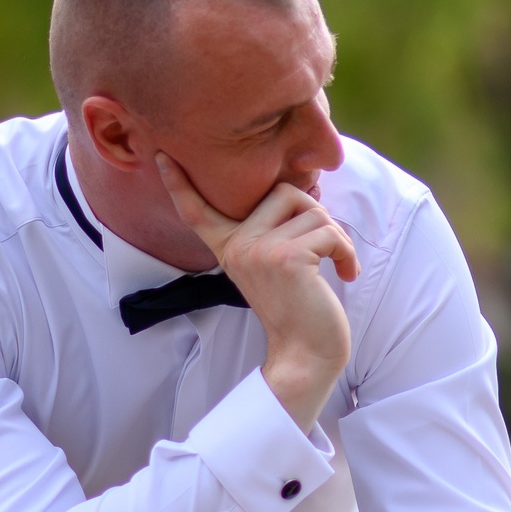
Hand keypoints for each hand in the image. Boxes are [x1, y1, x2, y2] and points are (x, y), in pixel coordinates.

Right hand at [156, 152, 357, 427]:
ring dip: (336, 237)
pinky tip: (346, 273)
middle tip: (325, 248)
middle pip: (285, 191)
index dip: (179, 183)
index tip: (164, 156)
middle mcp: (237, 245)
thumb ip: (277, 231)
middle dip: (316, 214)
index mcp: (228, 247)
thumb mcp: (276, 266)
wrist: (306, 354)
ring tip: (336, 264)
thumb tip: (309, 190)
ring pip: (314, 210)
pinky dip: (347, 251)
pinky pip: (330, 232)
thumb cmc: (300, 309)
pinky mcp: (287, 258)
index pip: (197, 210)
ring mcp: (258, 250)